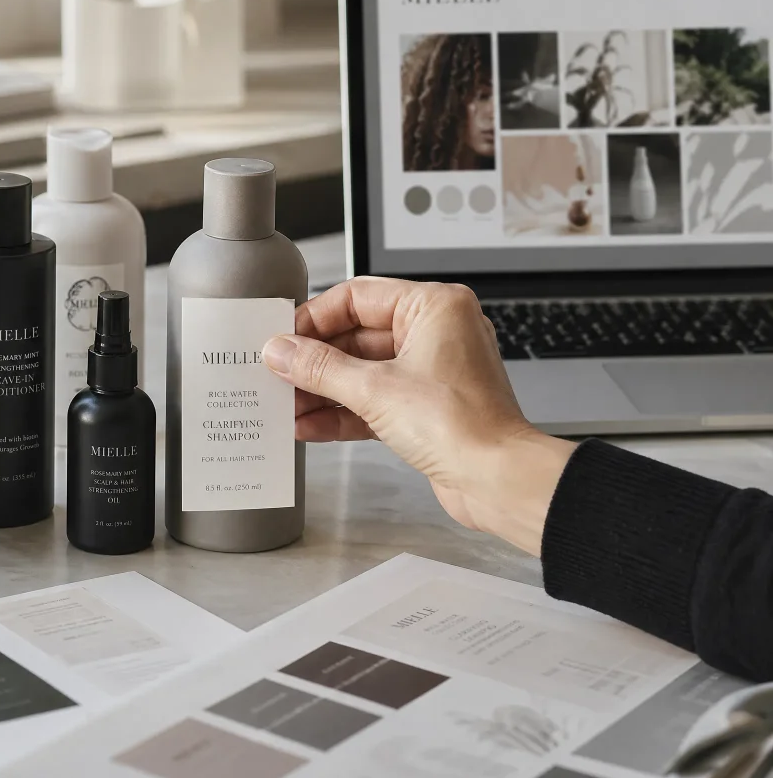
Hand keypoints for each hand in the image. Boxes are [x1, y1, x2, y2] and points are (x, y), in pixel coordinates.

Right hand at [261, 277, 574, 555]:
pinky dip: (343, 411)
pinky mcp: (426, 406)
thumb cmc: (465, 426)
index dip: (314, 318)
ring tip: (287, 404)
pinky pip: (375, 399)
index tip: (283, 337)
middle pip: (357, 335)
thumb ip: (320, 368)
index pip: (358, 297)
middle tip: (278, 373)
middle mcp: (436, 332)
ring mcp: (432, 370)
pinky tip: (310, 424)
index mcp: (434, 307)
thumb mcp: (375, 389)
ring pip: (363, 370)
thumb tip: (282, 350)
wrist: (499, 481)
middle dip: (315, 361)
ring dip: (323, 389)